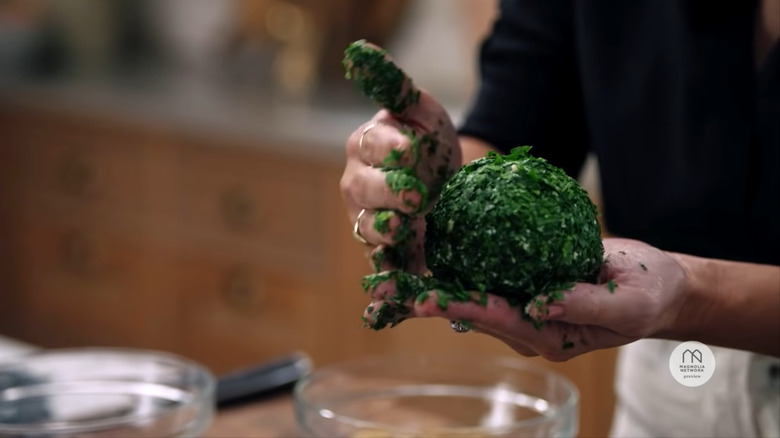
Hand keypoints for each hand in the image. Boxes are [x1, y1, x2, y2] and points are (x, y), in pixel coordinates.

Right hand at [340, 43, 461, 273]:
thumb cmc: (432, 143)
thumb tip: (361, 51)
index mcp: (366, 146)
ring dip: (385, 233)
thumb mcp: (423, 112)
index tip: (414, 150)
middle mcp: (359, 184)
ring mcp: (368, 221)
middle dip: (389, 192)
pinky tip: (385, 302)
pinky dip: (382, 286)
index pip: (370, 145)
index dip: (390, 149)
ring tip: (403, 233)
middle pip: (363, 189)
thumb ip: (398, 90)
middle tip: (417, 196)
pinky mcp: (384, 254)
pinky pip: (380, 269)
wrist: (452, 184)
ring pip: (367, 229)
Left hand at [364, 238, 689, 360]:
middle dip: (430, 301)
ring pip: (474, 296)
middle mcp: (531, 325)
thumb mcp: (628, 303)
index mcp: (552, 334)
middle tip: (383, 292)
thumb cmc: (651, 295)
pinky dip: (460, 266)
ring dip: (435, 285)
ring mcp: (527, 306)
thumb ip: (587, 304)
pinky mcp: (528, 285)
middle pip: (473, 311)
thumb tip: (542, 300)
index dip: (459, 305)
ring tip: (392, 277)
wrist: (662, 285)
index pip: (497, 318)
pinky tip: (432, 252)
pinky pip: (489, 277)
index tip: (423, 298)